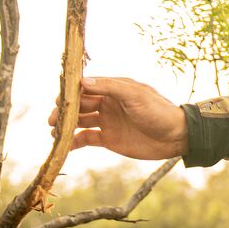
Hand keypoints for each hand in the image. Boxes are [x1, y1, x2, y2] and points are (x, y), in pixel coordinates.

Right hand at [54, 76, 187, 159]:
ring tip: (54, 132)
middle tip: (52, 119)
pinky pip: (86, 139)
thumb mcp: (135, 95)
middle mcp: (108, 104)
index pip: (86, 87)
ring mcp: (108, 121)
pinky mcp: (109, 139)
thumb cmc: (158, 111)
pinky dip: (74, 142)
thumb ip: (110, 88)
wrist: (176, 137)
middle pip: (79, 105)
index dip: (71, 92)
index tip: (58, 99)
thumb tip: (83, 82)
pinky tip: (64, 146)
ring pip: (80, 122)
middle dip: (64, 111)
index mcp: (114, 89)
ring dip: (66, 126)